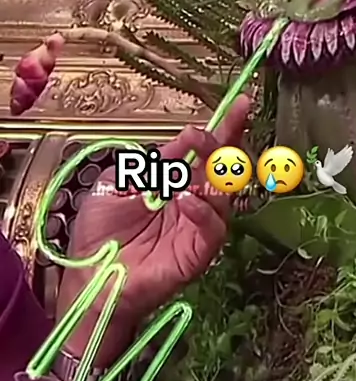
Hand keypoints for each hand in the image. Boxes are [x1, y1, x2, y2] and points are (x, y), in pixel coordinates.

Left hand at [56, 96, 250, 363]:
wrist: (90, 277)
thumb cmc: (100, 233)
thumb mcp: (119, 183)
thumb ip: (153, 163)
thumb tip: (188, 137)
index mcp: (174, 181)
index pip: (205, 151)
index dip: (224, 128)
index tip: (240, 104)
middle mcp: (193, 200)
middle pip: (224, 167)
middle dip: (232, 141)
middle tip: (236, 120)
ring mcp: (198, 226)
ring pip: (226, 195)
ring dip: (218, 173)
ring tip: (202, 160)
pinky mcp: (198, 253)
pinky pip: (214, 228)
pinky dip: (204, 210)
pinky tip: (186, 199)